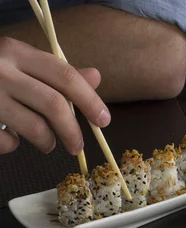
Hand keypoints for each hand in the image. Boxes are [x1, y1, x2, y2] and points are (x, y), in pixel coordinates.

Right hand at [0, 37, 109, 154]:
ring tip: (47, 143)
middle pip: (53, 104)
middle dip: (72, 131)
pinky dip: (15, 146)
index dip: (90, 101)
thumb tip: (96, 77)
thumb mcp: (21, 62)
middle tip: (78, 147)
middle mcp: (1, 70)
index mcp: (17, 52)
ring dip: (47, 141)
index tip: (104, 121)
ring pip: (33, 128)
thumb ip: (56, 72)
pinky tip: (12, 138)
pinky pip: (7, 142)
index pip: (65, 76)